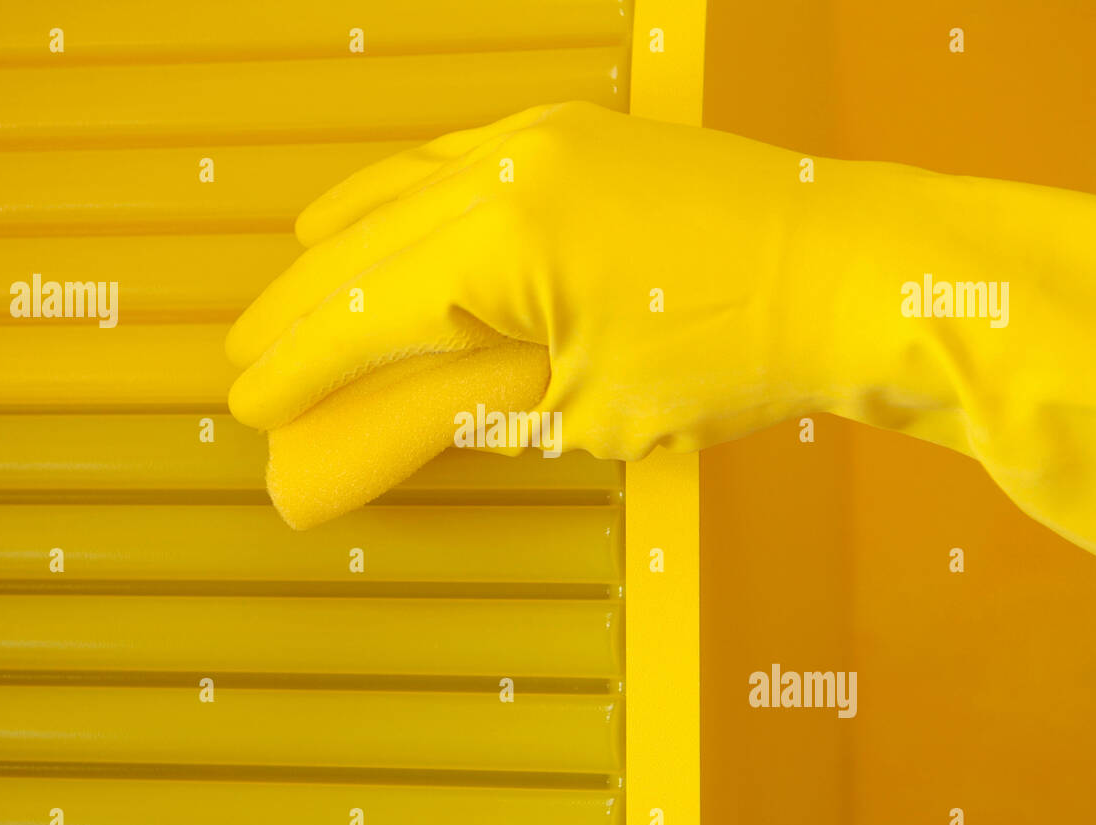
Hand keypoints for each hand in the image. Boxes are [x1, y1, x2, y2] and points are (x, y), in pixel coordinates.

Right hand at [225, 101, 819, 458]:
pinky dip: (413, 190)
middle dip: (301, 308)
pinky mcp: (584, 133)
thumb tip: (406, 420)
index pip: (362, 314)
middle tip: (244, 352)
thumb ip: (478, 408)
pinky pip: (466, 157)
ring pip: (408, 186)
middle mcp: (505, 169)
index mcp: (494, 243)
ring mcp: (548, 137)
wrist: (851, 274)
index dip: (299, 366)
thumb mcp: (587, 410)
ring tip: (293, 270)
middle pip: (366, 246)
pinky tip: (391, 208)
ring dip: (345, 236)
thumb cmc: (731, 355)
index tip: (248, 401)